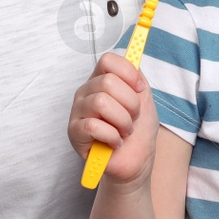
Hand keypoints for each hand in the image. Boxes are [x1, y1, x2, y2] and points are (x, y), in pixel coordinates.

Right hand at [68, 52, 157, 187]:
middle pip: (107, 82)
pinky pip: (94, 126)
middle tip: (132, 118)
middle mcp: (86, 91)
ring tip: (124, 131)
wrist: (136, 162)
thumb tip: (132, 56)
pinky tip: (115, 142)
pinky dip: (112, 136)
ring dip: (122, 121)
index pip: (108, 60)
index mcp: (102, 80)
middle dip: (130, 104)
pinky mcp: (74, 132)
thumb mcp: (144, 99)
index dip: (128, 73)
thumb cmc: (138, 130)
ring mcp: (78, 111)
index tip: (140, 89)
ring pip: (100, 102)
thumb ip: (136, 76)